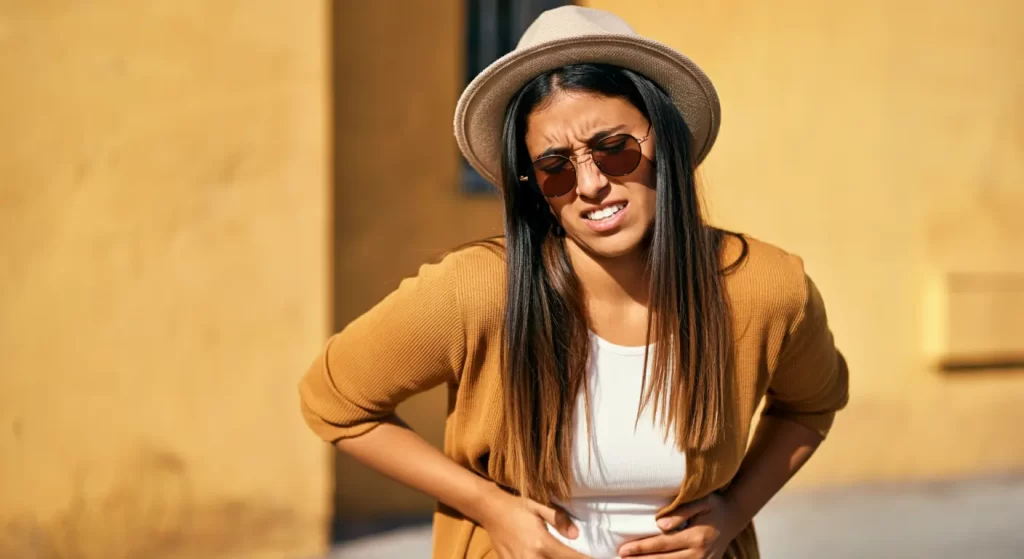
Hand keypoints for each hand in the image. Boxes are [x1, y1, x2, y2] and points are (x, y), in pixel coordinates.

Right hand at [477, 487, 588, 558]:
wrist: (489, 509)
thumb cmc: (516, 506)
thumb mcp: (539, 506)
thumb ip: (559, 519)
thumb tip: (576, 535)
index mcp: (542, 543)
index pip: (571, 558)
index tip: (598, 558)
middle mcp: (531, 558)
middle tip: (580, 556)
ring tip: (560, 556)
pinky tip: (545, 557)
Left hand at [617, 493, 745, 557]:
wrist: (735, 516)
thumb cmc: (714, 505)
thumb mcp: (702, 501)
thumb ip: (681, 511)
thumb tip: (660, 524)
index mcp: (697, 536)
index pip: (662, 544)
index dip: (641, 548)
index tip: (623, 549)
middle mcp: (700, 553)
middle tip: (620, 558)